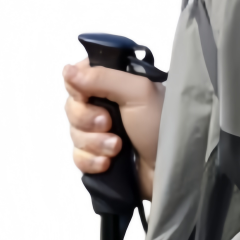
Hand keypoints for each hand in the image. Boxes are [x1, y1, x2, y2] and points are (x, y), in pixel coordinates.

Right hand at [63, 60, 165, 200]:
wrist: (172, 169)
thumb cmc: (161, 125)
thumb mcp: (138, 93)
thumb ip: (102, 77)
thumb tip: (67, 70)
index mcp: (116, 84)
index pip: (79, 77)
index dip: (77, 88)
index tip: (86, 96)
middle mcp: (106, 105)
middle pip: (73, 107)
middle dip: (87, 119)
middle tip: (109, 124)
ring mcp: (101, 133)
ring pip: (74, 133)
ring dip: (95, 143)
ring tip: (118, 147)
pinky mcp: (99, 156)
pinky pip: (78, 157)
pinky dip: (91, 161)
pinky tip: (108, 164)